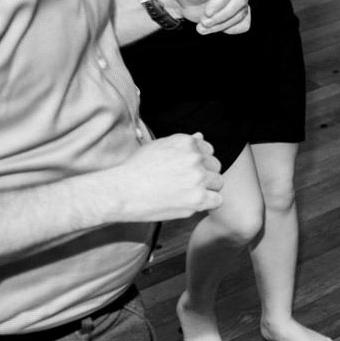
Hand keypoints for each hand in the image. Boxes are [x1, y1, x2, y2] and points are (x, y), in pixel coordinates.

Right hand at [105, 133, 223, 221]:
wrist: (120, 192)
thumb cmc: (135, 170)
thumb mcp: (157, 147)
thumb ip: (182, 143)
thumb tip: (201, 136)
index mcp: (185, 142)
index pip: (208, 149)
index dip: (200, 161)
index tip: (187, 169)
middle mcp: (195, 157)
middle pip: (215, 166)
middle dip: (204, 174)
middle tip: (185, 183)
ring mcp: (198, 178)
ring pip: (218, 182)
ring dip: (207, 188)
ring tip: (187, 193)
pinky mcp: (198, 198)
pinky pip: (217, 200)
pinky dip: (208, 203)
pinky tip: (193, 202)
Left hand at [163, 0, 250, 34]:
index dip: (220, 2)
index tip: (206, 12)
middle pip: (239, 3)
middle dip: (221, 16)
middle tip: (203, 22)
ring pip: (241, 14)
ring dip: (221, 24)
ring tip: (203, 26)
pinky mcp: (239, 10)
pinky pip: (244, 23)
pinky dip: (229, 28)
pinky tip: (213, 27)